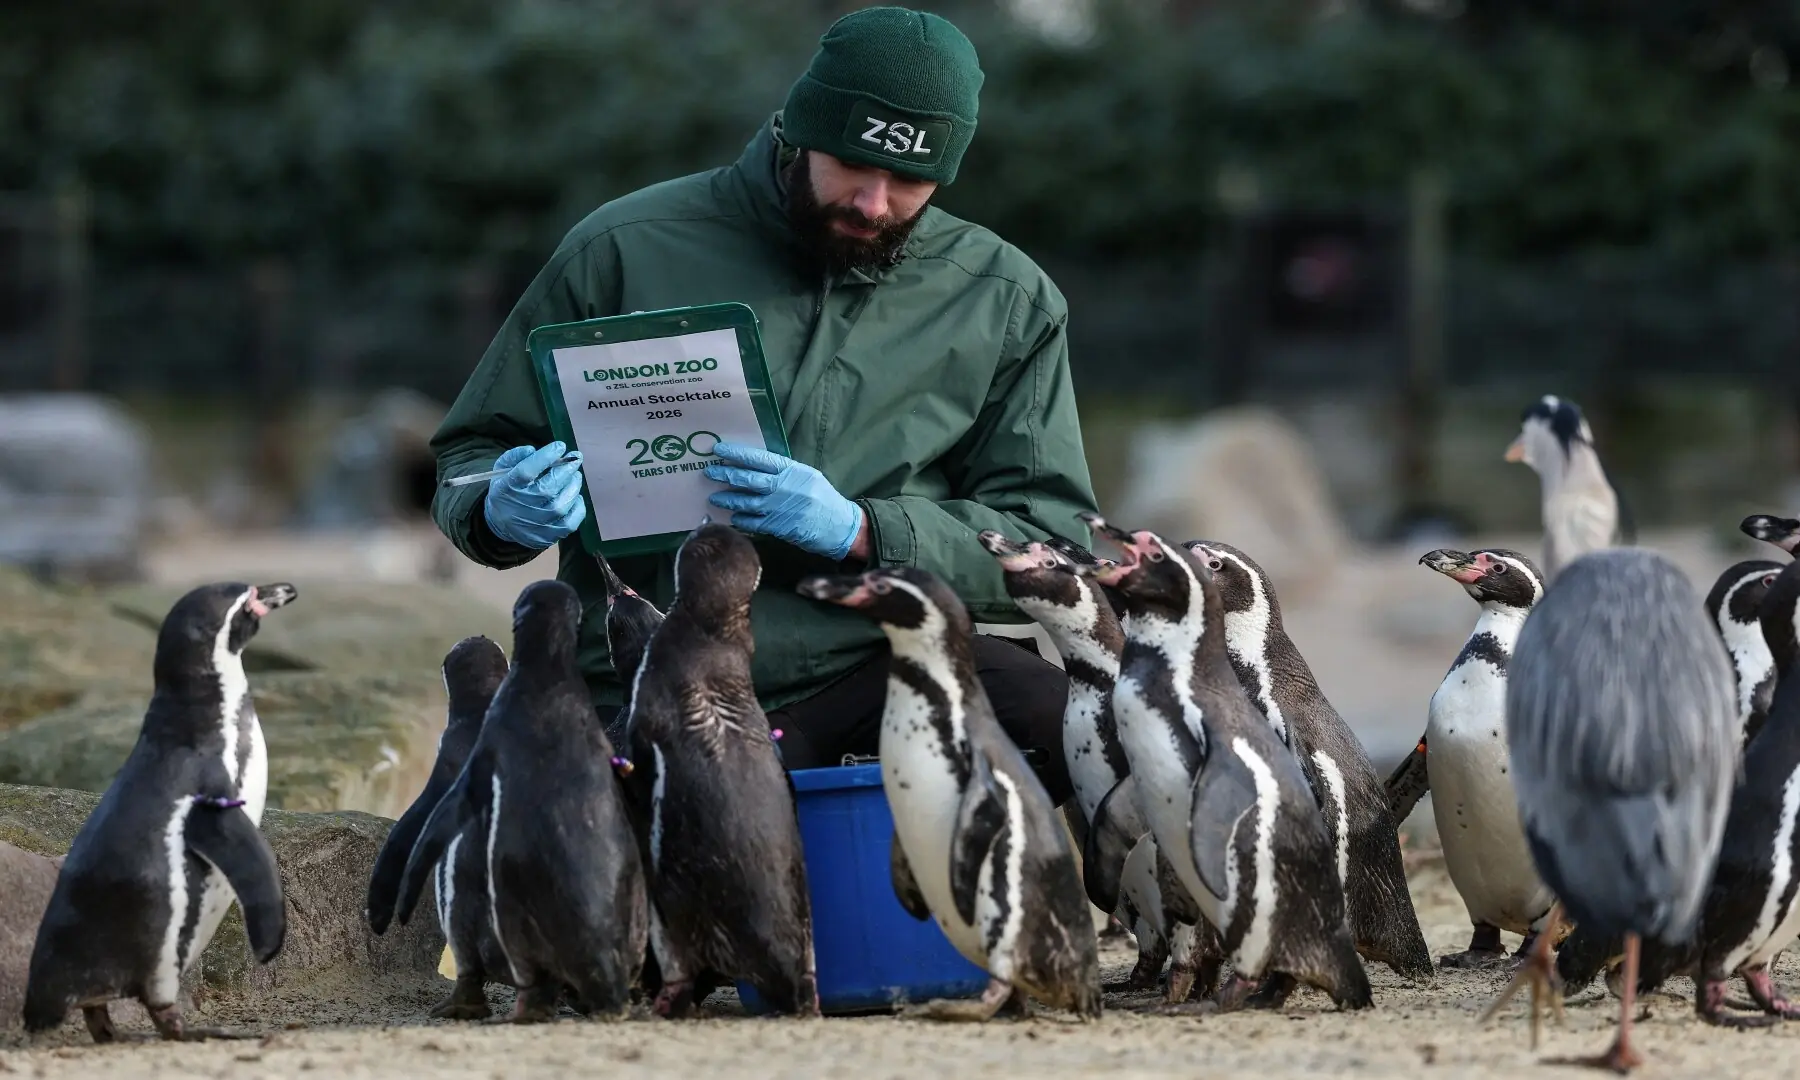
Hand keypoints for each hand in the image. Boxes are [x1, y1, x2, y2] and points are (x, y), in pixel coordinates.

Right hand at [481, 442, 586, 548]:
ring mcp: (534, 525)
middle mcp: (520, 508)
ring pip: (561, 504)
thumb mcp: (503, 469)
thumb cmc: (508, 489)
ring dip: (573, 486)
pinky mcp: (547, 536)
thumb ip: (516, 455)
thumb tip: (532, 449)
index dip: (545, 457)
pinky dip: (577, 507)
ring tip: (575, 475)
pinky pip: (570, 522)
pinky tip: (575, 495)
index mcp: (507, 488)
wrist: (502, 523)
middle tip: (576, 458)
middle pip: (548, 488)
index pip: (526, 471)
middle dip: (566, 470)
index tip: (560, 446)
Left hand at [705, 442, 863, 560]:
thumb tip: (757, 466)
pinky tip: (731, 518)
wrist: (840, 525)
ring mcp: (780, 509)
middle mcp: (784, 488)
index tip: (720, 450)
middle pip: (749, 479)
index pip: (759, 459)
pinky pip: (754, 523)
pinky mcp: (779, 527)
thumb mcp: (807, 476)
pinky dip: (741, 520)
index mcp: (792, 471)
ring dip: (728, 499)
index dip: (737, 454)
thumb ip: (784, 471)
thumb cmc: (824, 498)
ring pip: (747, 502)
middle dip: (726, 475)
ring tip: (714, 497)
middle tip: (709, 472)